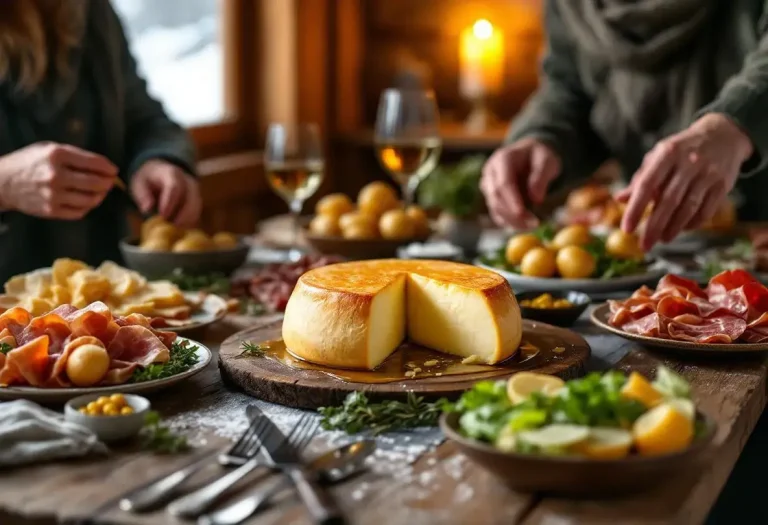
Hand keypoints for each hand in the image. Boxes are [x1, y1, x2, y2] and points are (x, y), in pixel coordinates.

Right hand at [0, 142, 116, 218]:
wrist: (3, 182)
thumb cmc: (29, 163)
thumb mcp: (49, 149)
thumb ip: (75, 156)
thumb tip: (104, 167)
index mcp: (57, 155)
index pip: (94, 163)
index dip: (108, 168)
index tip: (114, 170)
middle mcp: (56, 175)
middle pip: (96, 183)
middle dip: (108, 183)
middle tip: (110, 182)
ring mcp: (54, 195)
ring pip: (91, 199)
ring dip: (100, 196)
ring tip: (100, 192)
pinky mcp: (51, 210)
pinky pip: (80, 212)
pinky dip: (88, 206)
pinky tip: (86, 200)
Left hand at [131, 160, 200, 226]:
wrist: (160, 174)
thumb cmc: (148, 180)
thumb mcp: (139, 183)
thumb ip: (142, 195)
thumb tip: (147, 209)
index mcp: (172, 173)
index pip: (174, 187)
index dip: (170, 202)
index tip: (163, 215)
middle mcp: (187, 182)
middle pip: (192, 199)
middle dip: (183, 215)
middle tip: (171, 227)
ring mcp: (194, 192)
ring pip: (196, 208)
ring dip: (186, 221)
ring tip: (172, 228)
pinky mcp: (196, 202)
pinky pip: (196, 214)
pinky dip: (188, 223)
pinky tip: (177, 229)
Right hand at [481, 138, 560, 227]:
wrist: (530, 155)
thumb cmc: (539, 156)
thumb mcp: (547, 160)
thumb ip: (541, 177)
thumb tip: (536, 199)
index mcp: (503, 159)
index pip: (503, 183)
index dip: (512, 200)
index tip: (524, 214)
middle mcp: (491, 172)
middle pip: (496, 198)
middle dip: (513, 214)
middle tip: (534, 224)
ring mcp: (488, 186)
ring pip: (495, 208)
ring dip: (513, 221)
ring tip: (534, 225)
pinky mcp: (491, 198)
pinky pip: (498, 214)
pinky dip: (511, 223)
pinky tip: (526, 225)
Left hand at [617, 113, 752, 249]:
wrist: (723, 135)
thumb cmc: (681, 149)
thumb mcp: (658, 156)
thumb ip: (640, 178)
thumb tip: (620, 199)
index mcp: (667, 153)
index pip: (647, 184)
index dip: (636, 208)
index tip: (627, 229)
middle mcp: (688, 163)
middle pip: (668, 201)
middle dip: (654, 226)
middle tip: (644, 246)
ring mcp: (708, 174)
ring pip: (688, 208)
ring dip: (673, 228)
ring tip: (662, 239)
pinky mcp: (723, 184)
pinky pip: (707, 210)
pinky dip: (693, 223)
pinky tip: (682, 229)